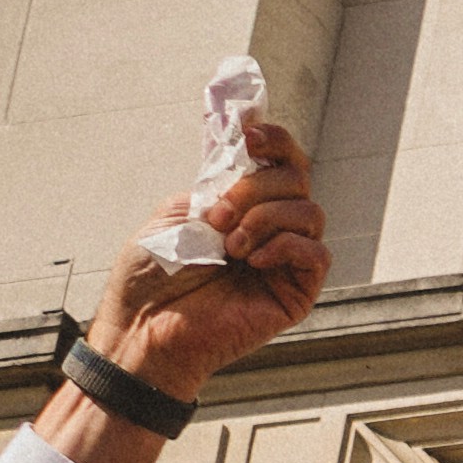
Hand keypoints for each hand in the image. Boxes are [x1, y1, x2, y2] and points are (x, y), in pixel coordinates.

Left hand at [88, 116, 326, 404]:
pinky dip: (284, 246)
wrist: (147, 327)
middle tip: (216, 216)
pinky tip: (251, 261)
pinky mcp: (297, 292)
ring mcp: (285, 259)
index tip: (250, 135)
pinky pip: (316, 252)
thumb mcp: (178, 213)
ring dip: (265, 218)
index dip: (274, 140)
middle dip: (254, 188)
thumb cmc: (152, 276)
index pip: (278, 161)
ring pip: (309, 212)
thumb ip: (216, 184)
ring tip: (229, 246)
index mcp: (239, 204)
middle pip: (296, 179)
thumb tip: (249, 154)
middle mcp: (268, 227)